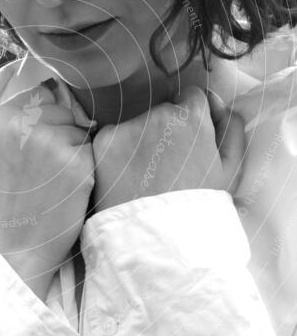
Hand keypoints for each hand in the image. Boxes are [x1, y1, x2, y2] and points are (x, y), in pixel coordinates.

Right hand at [0, 78, 95, 299]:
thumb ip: (23, 119)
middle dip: (63, 133)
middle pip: (64, 111)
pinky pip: (92, 151)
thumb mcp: (1, 150)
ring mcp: (52, 141)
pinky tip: (67, 188)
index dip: (47, 119)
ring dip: (76, 151)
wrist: (15, 246)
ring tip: (54, 180)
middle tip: (45, 169)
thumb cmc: (11, 199)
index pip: (42, 95)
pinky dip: (85, 168)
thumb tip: (57, 90)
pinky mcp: (76, 162)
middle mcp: (24, 123)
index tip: (38, 145)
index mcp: (2, 117)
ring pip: (80, 130)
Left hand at [92, 85, 244, 211]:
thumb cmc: (198, 206)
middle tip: (167, 166)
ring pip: (137, 124)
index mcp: (192, 116)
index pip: (191, 97)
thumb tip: (216, 102)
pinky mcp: (104, 140)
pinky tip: (127, 177)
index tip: (188, 143)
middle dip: (165, 130)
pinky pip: (113, 137)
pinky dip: (118, 152)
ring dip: (141, 140)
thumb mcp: (231, 169)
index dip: (191, 120)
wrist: (156, 238)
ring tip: (147, 176)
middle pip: (162, 110)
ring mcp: (128, 126)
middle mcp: (158, 113)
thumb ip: (231, 127)